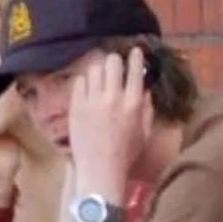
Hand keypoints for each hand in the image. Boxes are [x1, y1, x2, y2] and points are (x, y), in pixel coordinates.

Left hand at [62, 47, 152, 196]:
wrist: (99, 170)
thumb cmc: (125, 154)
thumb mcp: (144, 132)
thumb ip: (146, 109)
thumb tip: (145, 90)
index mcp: (133, 104)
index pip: (135, 71)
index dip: (136, 58)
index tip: (135, 52)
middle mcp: (113, 98)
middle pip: (112, 63)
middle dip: (115, 61)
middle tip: (114, 65)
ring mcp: (92, 101)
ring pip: (94, 69)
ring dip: (99, 70)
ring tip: (99, 77)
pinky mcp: (76, 106)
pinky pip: (79, 82)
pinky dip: (84, 82)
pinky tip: (87, 88)